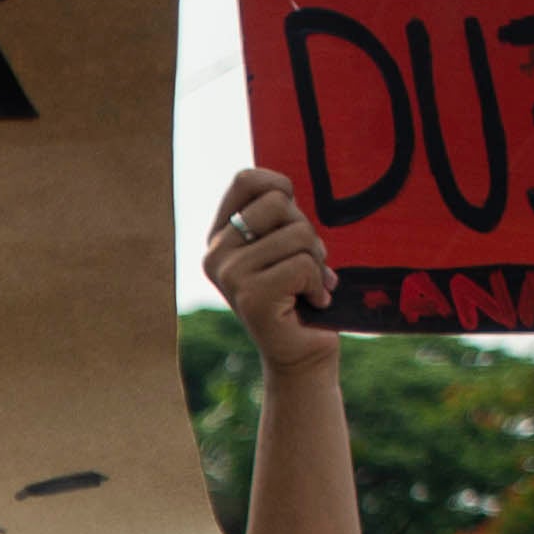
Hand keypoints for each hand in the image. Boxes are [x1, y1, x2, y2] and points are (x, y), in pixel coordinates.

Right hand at [203, 168, 340, 372]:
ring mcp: (229, 275)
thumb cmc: (299, 294)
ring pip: (296, 234)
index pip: (247, 179)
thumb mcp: (285, 245)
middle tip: (305, 265)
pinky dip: (318, 283)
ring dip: (316, 261)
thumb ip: (279, 217)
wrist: (302, 353)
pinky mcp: (251, 297)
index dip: (280, 188)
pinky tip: (311, 302)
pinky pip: (302, 265)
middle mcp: (215, 253)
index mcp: (220, 237)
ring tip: (308, 286)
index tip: (291, 220)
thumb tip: (283, 189)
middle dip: (306, 231)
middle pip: (278, 203)